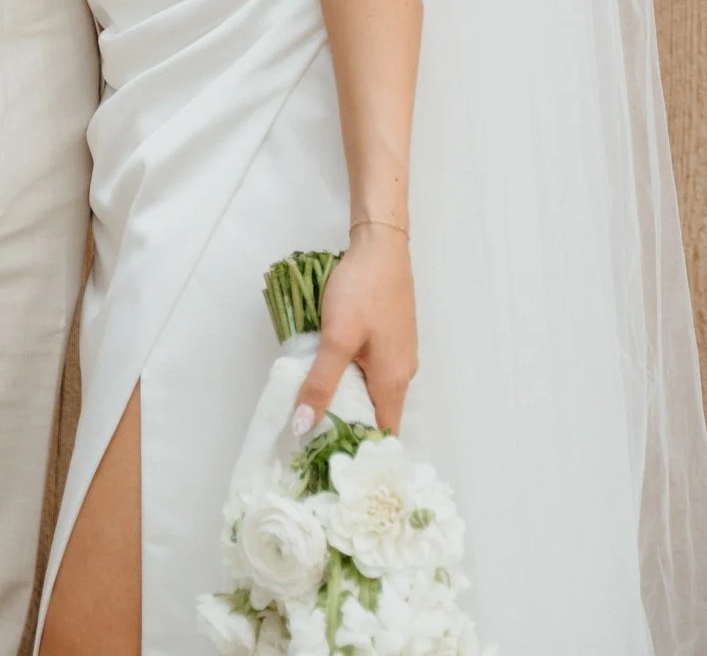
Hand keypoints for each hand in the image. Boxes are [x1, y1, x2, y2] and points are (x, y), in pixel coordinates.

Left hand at [295, 227, 416, 433]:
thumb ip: (320, 383)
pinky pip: (374, 370)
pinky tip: (331, 371)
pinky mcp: (391, 336)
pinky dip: (354, 378)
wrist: (380, 245)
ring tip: (316, 406)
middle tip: (313, 436)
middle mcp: (403, 373)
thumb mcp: (336, 338)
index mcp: (393, 381)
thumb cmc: (362, 290)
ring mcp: (399, 353)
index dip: (359, 451)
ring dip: (349, 400)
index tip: (328, 460)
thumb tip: (303, 427)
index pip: (382, 435)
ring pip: (374, 391)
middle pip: (378, 414)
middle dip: (349, 427)